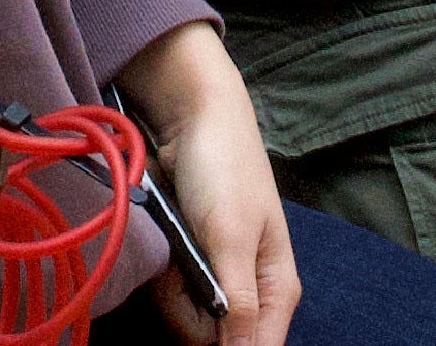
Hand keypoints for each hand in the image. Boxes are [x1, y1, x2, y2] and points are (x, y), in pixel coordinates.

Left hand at [118, 26, 300, 345]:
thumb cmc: (223, 168)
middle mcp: (250, 292)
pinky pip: (170, 291)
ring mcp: (218, 277)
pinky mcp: (191, 263)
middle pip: (212, 339)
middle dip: (186, 308)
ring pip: (186, 316)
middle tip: (181, 262)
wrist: (193, 114)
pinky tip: (163, 242)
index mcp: (275, 291)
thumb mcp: (232, 236)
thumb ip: (240, 302)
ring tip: (171, 243)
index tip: (194, 304)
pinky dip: (160, 272)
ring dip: (168, 287)